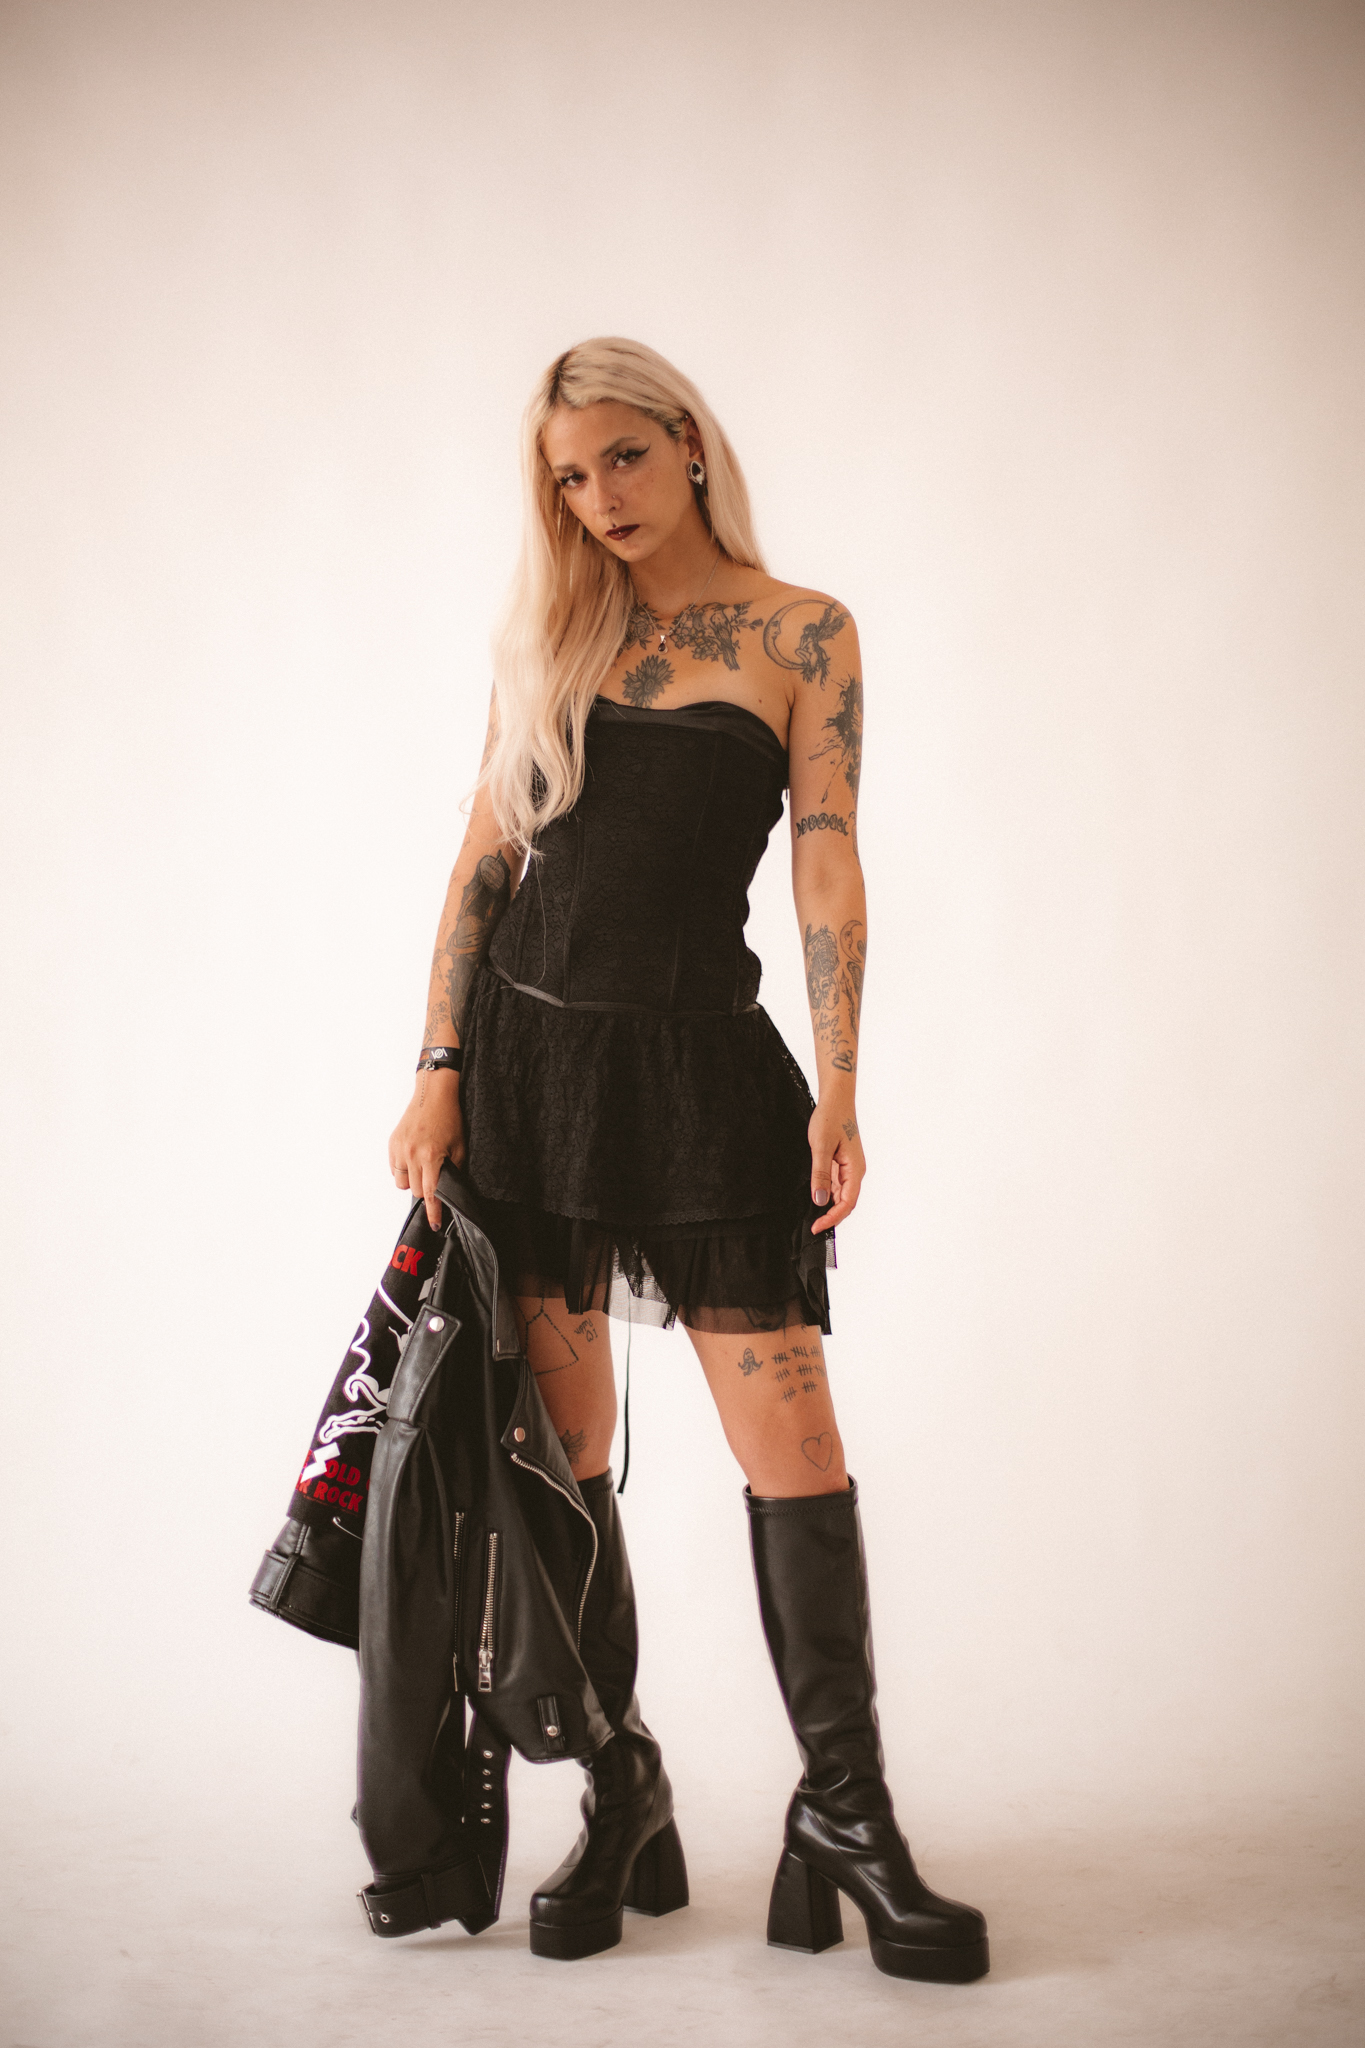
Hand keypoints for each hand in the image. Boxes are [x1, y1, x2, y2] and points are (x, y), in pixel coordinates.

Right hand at [389, 1068, 464, 1230]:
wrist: (433, 1093)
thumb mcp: (459, 1146)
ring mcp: (399, 1149)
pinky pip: (394, 1168)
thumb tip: (452, 1190)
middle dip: (426, 1190)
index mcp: (431, 1156)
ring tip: (423, 1168)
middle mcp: (412, 1154)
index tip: (434, 1224)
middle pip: (416, 1191)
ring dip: (413, 1181)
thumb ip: (455, 1170)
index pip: (432, 1194)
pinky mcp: (392, 1143)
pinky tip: (414, 1158)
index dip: (433, 1212)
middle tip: (435, 1178)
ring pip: (402, 1183)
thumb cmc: (449, 1117)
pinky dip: (403, 1168)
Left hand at [808, 1101, 864, 1233]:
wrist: (836, 1101)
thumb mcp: (821, 1147)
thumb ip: (820, 1174)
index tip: (817, 1227)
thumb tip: (819, 1200)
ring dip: (829, 1208)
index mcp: (855, 1169)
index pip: (847, 1202)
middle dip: (832, 1217)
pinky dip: (827, 1195)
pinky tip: (816, 1199)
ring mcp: (849, 1169)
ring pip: (841, 1196)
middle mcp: (855, 1172)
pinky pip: (836, 1186)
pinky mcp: (841, 1165)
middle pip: (846, 1203)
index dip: (832, 1217)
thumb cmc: (830, 1119)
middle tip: (813, 1227)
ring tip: (812, 1218)